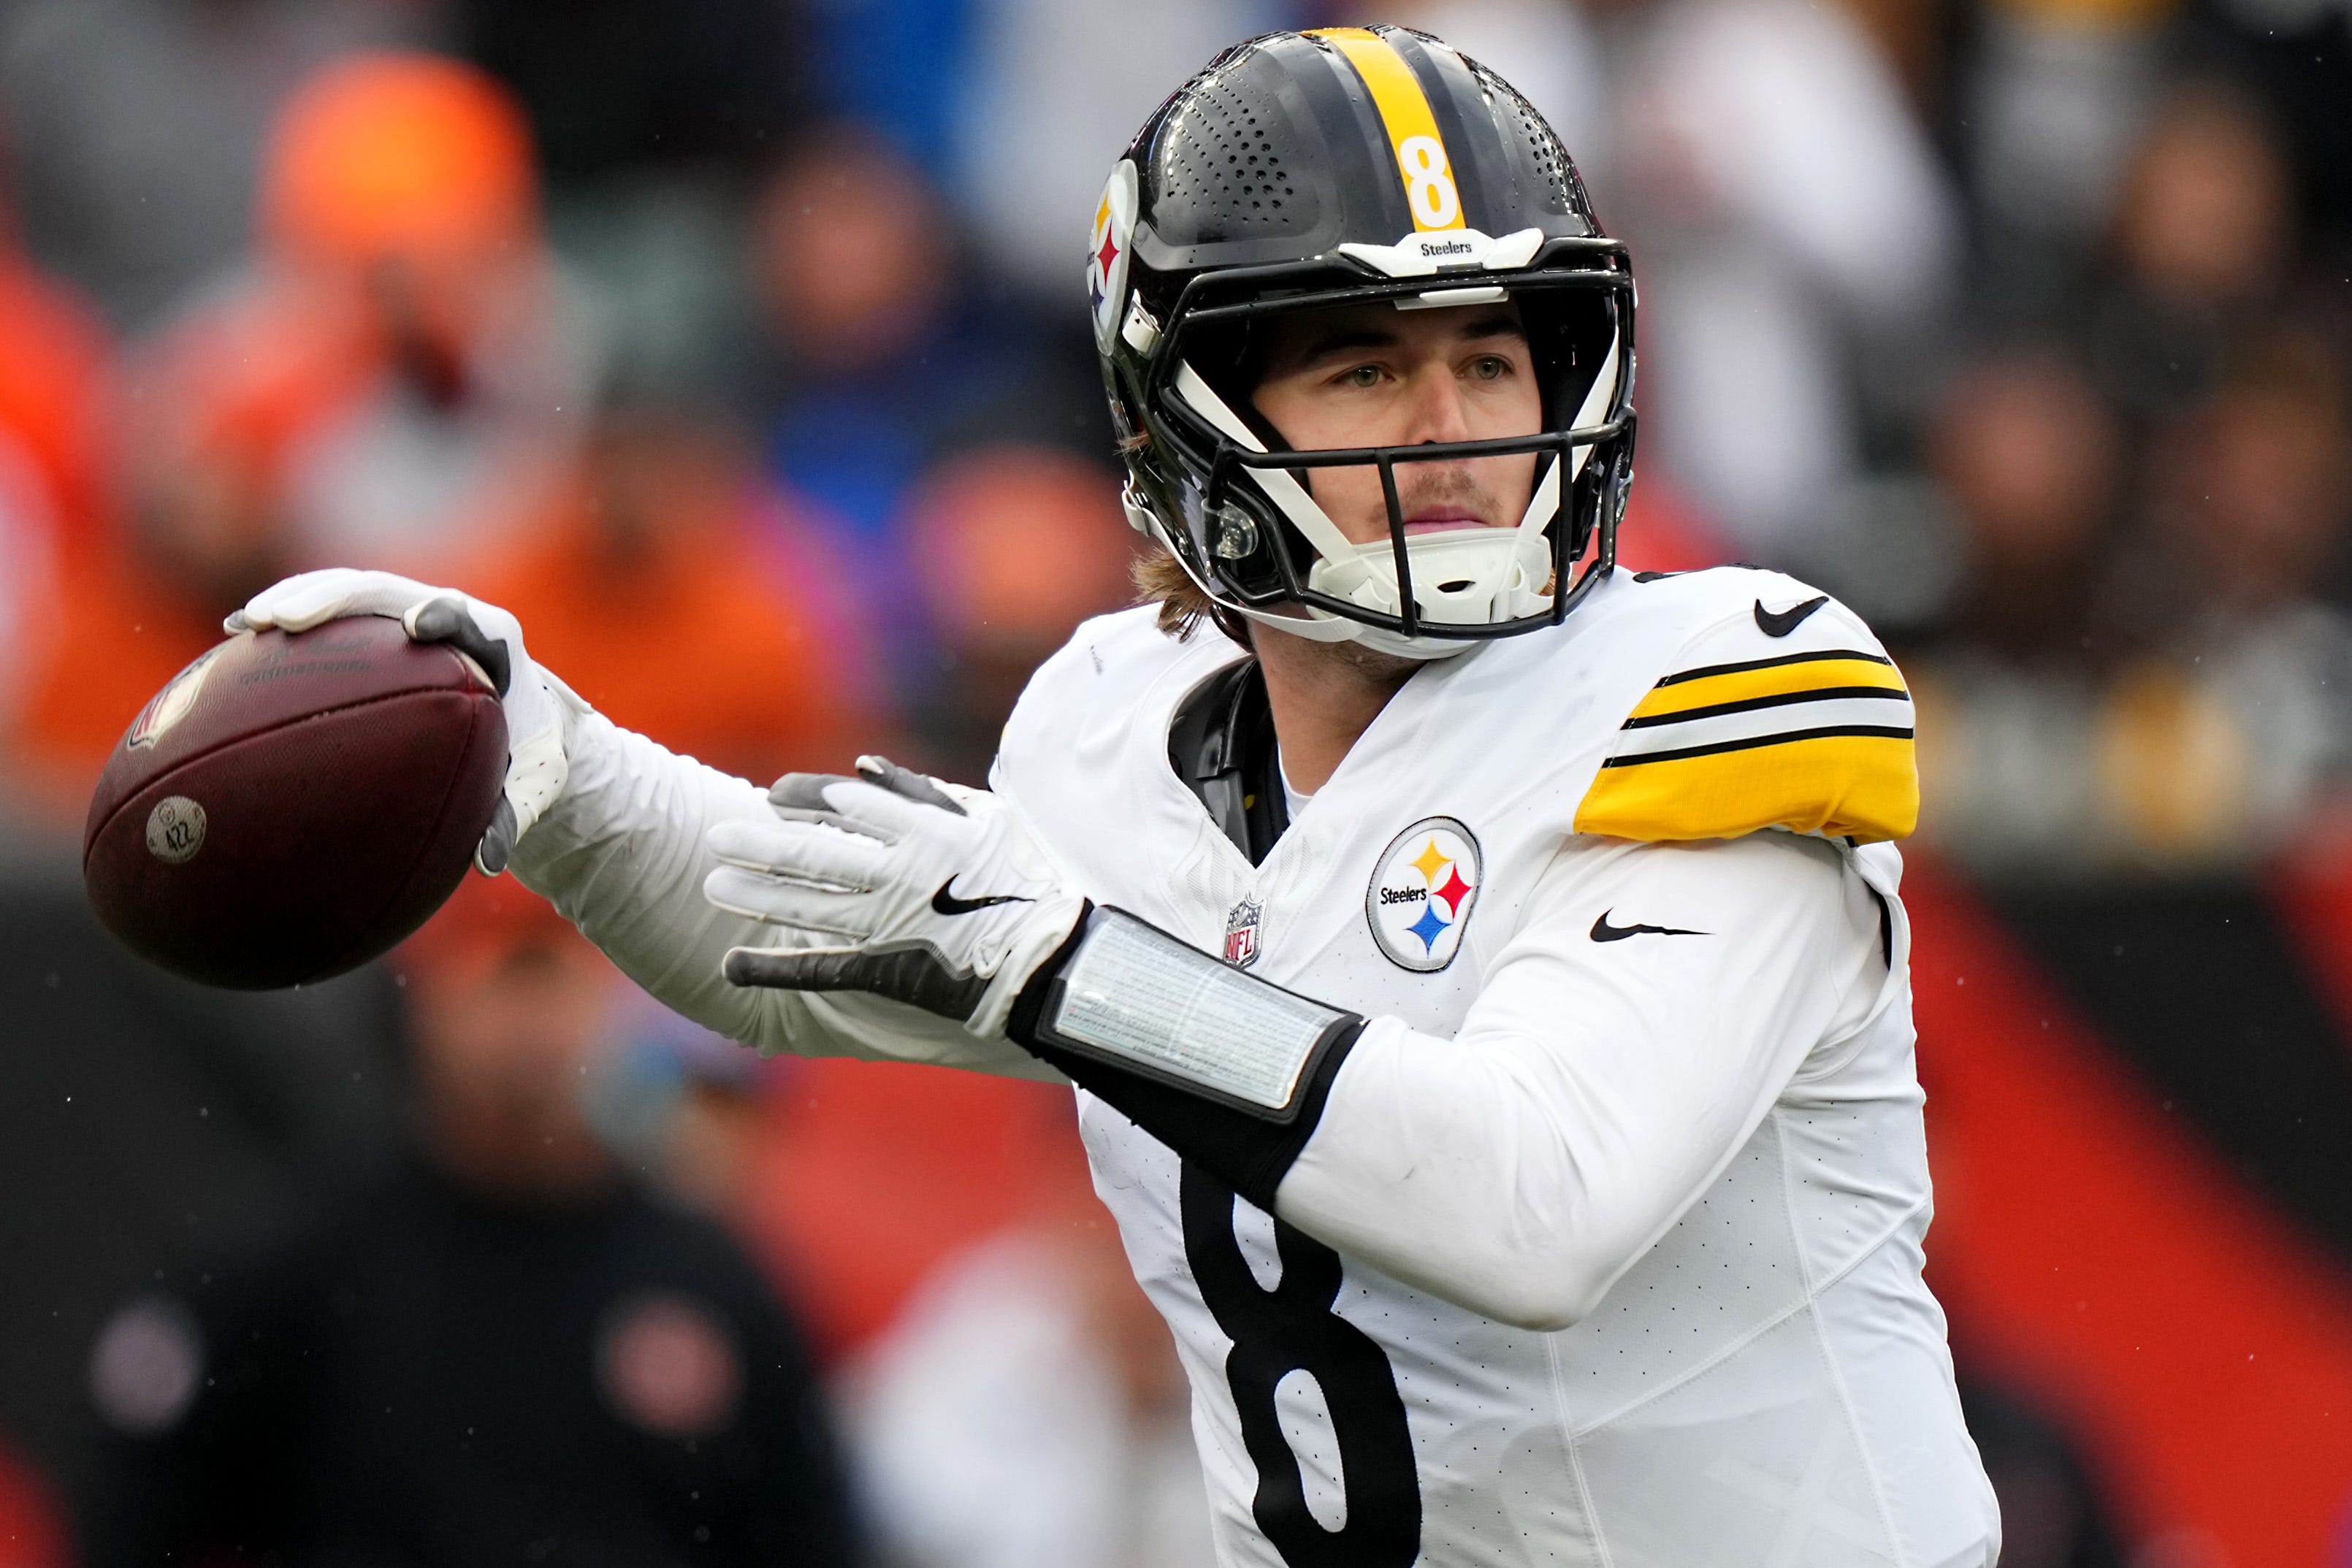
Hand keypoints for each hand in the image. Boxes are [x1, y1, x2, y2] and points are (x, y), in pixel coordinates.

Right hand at [226, 567, 573, 873]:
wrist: (523, 720)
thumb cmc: (526, 753)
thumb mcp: (530, 788)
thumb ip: (512, 818)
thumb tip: (487, 861)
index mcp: (496, 642)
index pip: (467, 620)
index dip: (444, 616)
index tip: (416, 627)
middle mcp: (451, 615)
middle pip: (389, 592)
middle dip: (337, 598)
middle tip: (285, 620)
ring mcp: (410, 610)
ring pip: (352, 592)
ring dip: (300, 598)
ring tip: (249, 622)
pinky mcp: (381, 621)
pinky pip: (334, 611)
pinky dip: (290, 612)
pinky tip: (238, 630)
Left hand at [704, 756, 1087, 1035]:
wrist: (1059, 960)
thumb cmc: (1030, 883)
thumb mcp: (986, 823)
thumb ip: (921, 793)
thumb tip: (862, 765)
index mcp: (927, 832)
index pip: (848, 803)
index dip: (804, 798)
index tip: (771, 797)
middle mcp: (903, 874)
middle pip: (815, 853)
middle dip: (760, 845)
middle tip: (717, 836)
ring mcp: (893, 924)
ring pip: (809, 906)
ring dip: (758, 895)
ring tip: (713, 886)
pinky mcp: (891, 970)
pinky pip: (822, 967)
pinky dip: (774, 968)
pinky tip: (732, 965)